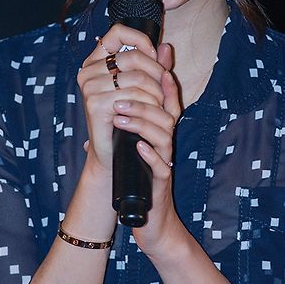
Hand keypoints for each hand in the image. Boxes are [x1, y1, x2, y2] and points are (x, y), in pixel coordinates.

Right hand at [76, 25, 164, 175]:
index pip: (118, 32)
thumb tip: (166, 47)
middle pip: (134, 56)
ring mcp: (89, 87)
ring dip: (156, 94)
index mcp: (96, 62)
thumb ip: (155, 67)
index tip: (154, 57)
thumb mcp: (146, 90)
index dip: (141, 40)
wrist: (115, 154)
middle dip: (156, 73)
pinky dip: (148, 107)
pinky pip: (133, 96)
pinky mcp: (95, 104)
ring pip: (138, 78)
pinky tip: (145, 117)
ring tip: (157, 108)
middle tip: (162, 92)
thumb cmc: (129, 121)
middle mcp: (88, 71)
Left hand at [116, 43, 183, 256]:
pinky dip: (150, 154)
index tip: (146, 68)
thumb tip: (116, 95)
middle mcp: (166, 142)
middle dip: (144, 101)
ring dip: (142, 124)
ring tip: (119, 117)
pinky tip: (136, 147)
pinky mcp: (161, 181)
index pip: (168, 100)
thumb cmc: (137, 173)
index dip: (163, 81)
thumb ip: (127, 119)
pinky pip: (161, 164)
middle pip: (166, 113)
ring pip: (163, 135)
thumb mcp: (131, 141)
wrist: (147, 214)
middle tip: (118, 96)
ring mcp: (165, 160)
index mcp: (159, 129)